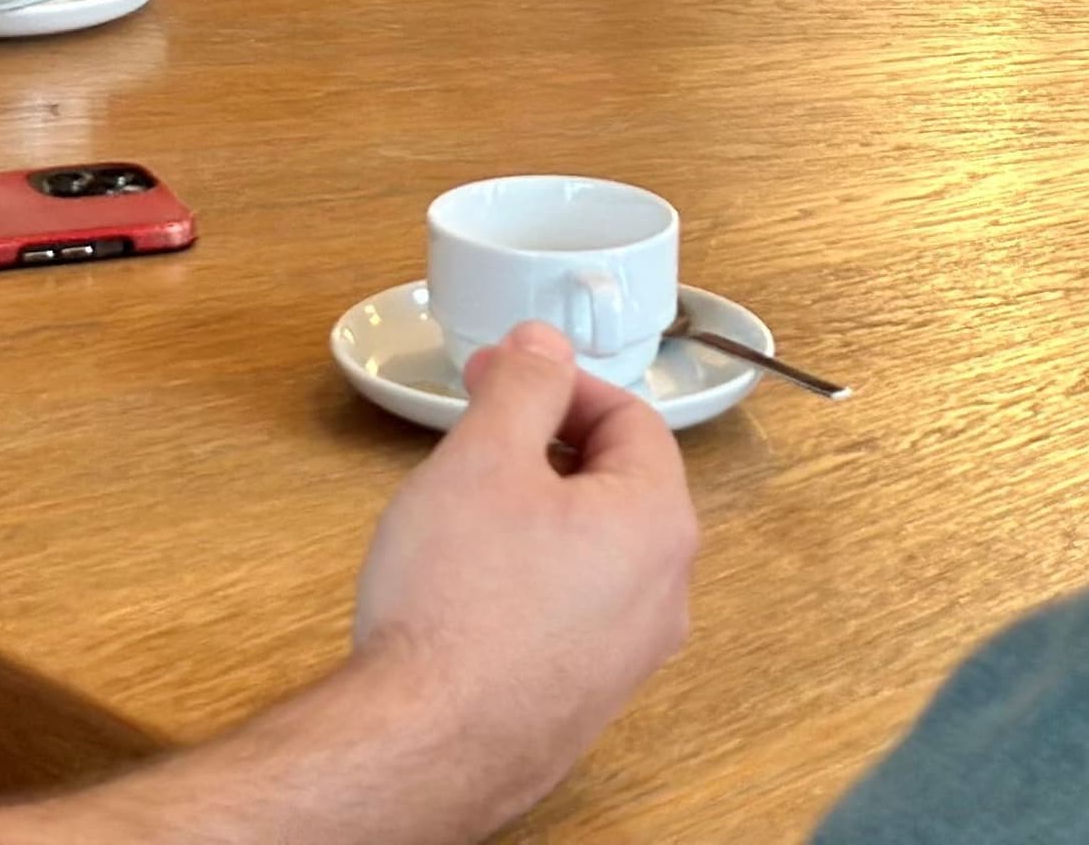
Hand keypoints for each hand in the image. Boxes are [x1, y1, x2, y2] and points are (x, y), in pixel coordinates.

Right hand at [346, 324, 697, 827]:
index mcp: (656, 523)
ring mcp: (627, 657)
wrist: (426, 741)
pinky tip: (468, 584)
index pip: (632, 419)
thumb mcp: (485, 455)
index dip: (562, 384)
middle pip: (618, 486)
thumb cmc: (458, 602)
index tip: (503, 376)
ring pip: (594, 552)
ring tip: (465, 506)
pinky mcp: (584, 699)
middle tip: (479, 431)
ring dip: (539, 512)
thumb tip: (546, 346)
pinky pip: (571, 612)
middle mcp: (662, 596)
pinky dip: (531, 578)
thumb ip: (525, 386)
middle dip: (548, 444)